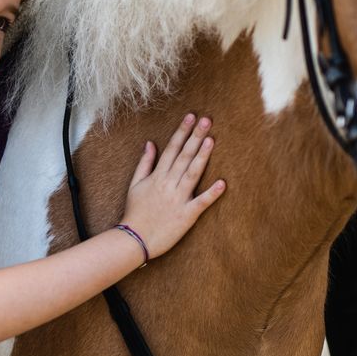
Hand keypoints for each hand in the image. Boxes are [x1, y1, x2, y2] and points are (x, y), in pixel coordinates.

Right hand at [120, 113, 225, 258]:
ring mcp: (178, 199)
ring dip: (202, 156)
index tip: (191, 117)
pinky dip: (211, 194)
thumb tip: (150, 143)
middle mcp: (168, 184)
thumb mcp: (135, 184)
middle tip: (207, 120)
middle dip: (195, 136)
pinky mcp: (186, 216)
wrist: (134, 239)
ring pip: (192, 174)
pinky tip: (222, 183)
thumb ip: (145, 163)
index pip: (172, 149)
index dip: (182, 131)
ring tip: (211, 140)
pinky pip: (201, 203)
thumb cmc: (134, 212)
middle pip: (184, 156)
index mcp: (158, 176)